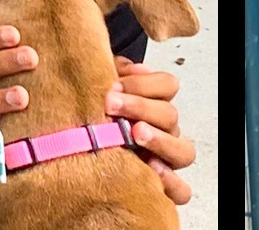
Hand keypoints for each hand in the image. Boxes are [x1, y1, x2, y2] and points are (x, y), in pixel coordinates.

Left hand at [105, 56, 195, 204]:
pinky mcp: (164, 189)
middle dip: (140, 106)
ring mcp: (167, 160)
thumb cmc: (93, 122)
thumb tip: (124, 68)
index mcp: (153, 105)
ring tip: (135, 134)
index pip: (167, 85)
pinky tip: (150, 171)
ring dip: (160, 139)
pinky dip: (171, 182)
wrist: (74, 159)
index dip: (144, 82)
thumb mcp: (99, 92)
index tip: (115, 84)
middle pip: (170, 114)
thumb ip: (112, 75)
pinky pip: (181, 190)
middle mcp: (165, 131)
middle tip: (112, 104)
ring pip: (184, 151)